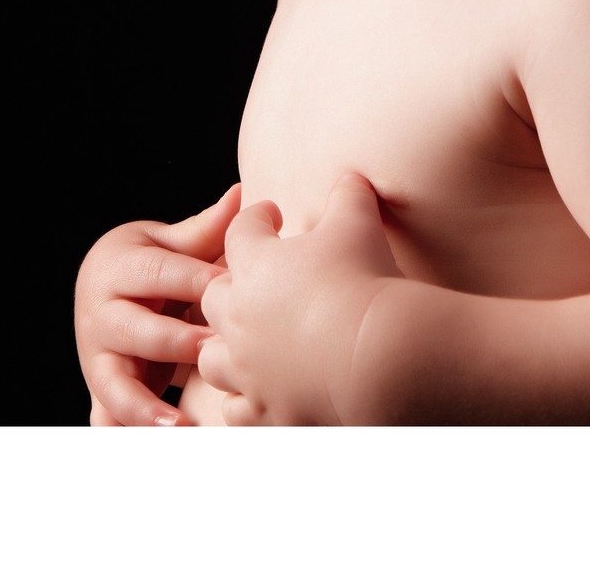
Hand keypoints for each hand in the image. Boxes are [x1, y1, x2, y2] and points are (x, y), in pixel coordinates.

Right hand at [74, 183, 240, 425]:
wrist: (106, 288)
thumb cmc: (151, 261)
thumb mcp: (170, 242)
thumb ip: (207, 228)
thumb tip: (243, 195)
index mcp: (117, 266)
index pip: (157, 273)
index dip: (194, 281)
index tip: (230, 289)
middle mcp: (98, 312)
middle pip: (134, 330)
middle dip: (175, 342)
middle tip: (215, 351)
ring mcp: (94, 355)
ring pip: (114, 383)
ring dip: (144, 406)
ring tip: (179, 427)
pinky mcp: (99, 387)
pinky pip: (107, 416)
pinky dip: (128, 433)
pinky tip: (161, 444)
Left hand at [198, 174, 402, 424]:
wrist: (377, 357)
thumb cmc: (363, 280)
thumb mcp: (358, 221)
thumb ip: (349, 195)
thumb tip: (351, 179)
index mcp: (254, 266)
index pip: (241, 232)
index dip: (255, 219)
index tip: (270, 215)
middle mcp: (240, 318)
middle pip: (213, 299)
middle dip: (231, 288)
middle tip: (256, 284)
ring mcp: (249, 369)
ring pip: (212, 359)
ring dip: (224, 349)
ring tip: (246, 345)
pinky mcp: (267, 410)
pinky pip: (237, 411)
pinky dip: (245, 402)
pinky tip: (259, 396)